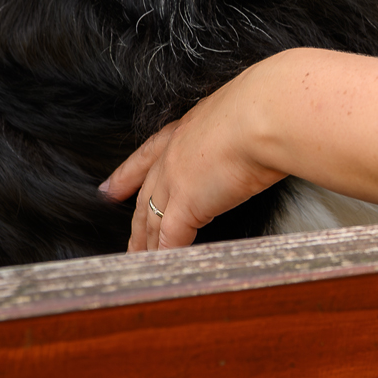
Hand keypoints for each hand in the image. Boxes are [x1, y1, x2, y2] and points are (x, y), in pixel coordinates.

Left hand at [100, 66, 286, 250]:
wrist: (265, 116)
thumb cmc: (266, 109)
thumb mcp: (242, 115)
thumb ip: (237, 132)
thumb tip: (255, 140)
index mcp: (187, 128)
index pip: (149, 155)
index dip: (127, 175)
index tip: (111, 188)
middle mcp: (175, 154)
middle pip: (146, 195)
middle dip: (135, 222)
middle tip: (126, 241)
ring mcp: (177, 180)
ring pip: (153, 220)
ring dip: (147, 245)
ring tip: (142, 264)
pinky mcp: (187, 204)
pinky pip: (170, 238)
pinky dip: (167, 255)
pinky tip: (165, 267)